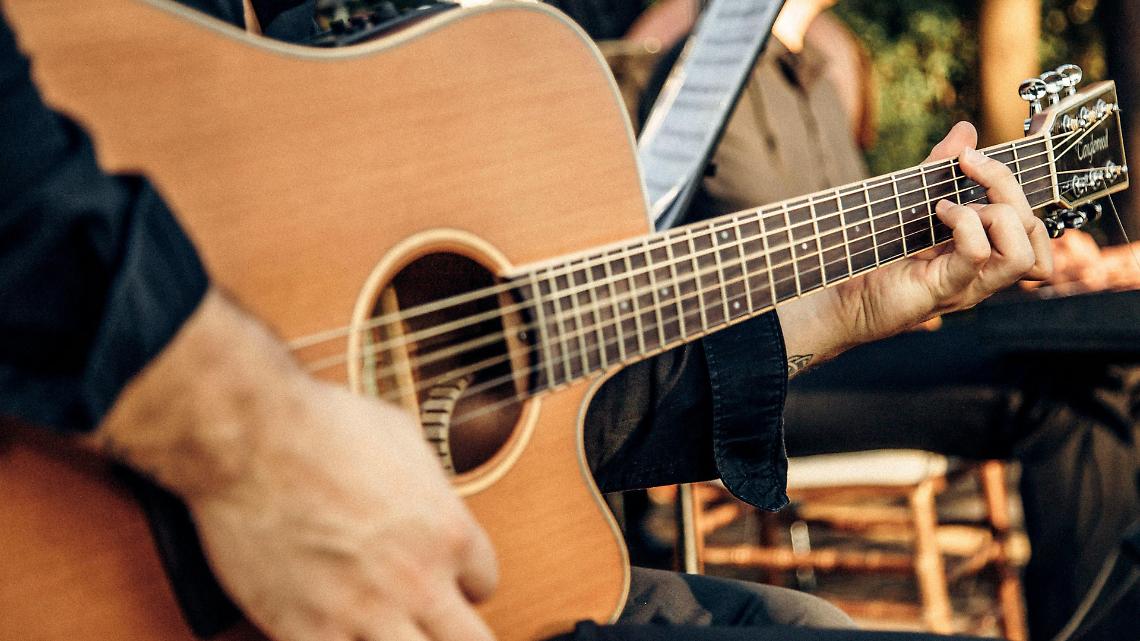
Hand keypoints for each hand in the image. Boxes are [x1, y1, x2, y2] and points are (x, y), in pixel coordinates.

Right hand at [92, 290, 497, 640]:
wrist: (253, 440)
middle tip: (432, 619)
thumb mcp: (403, 438)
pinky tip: (338, 632)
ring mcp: (364, 614)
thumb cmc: (323, 424)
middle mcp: (418, 581)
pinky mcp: (309, 632)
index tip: (443, 577)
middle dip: (454, 630)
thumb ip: (429, 484)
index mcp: (448, 532)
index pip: (484, 582)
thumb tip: (431, 496)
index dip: (463, 580)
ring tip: (388, 627)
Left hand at [778, 122, 1052, 371]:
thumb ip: (939, 169)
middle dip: (1006, 186)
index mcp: (985, 253)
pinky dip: (963, 224)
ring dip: (995, 214)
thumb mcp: (913, 202)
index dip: (1013, 184)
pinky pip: (977, 255)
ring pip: (1022, 252)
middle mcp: (984, 273)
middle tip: (968, 166)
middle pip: (1033, 230)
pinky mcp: (943, 290)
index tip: (971, 156)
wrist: (840, 299)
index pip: (1033, 225)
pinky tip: (938, 214)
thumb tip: (966, 130)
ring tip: (952, 205)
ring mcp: (968, 285)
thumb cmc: (875, 255)